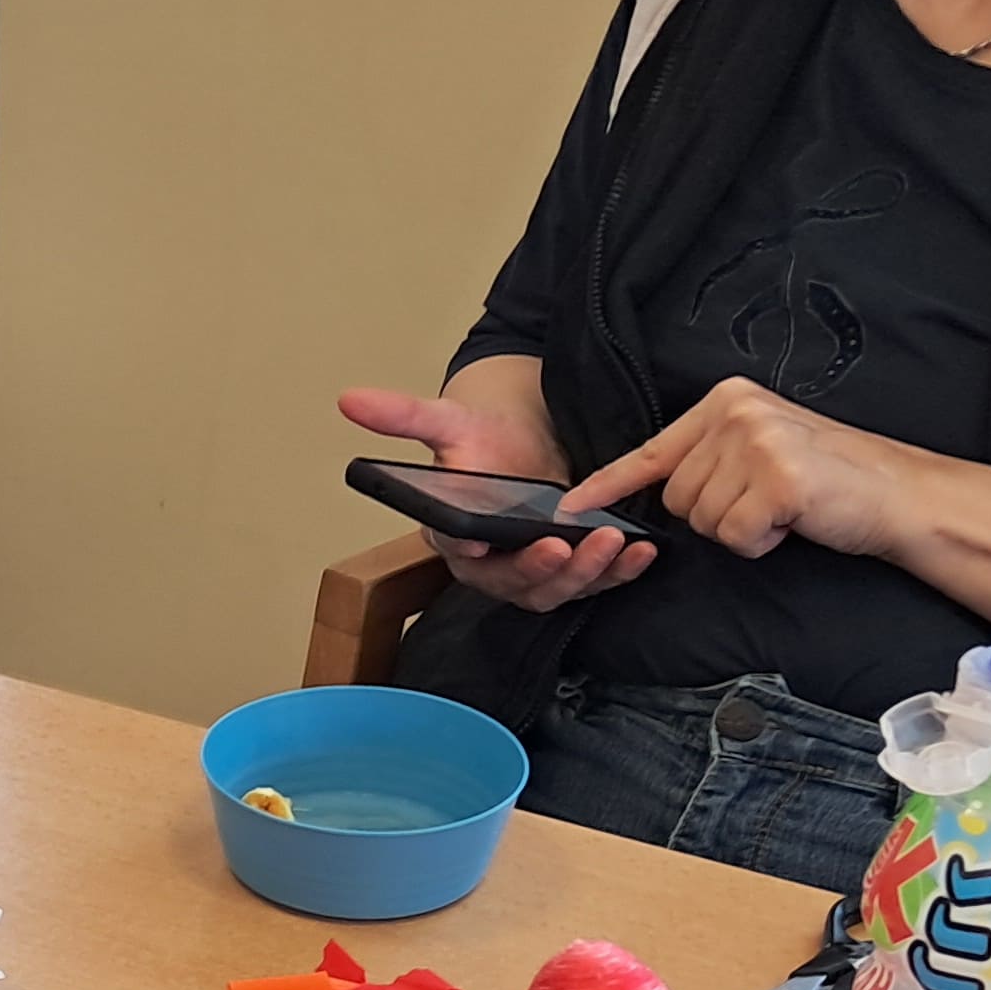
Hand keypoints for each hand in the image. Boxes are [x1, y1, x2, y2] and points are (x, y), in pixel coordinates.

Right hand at [340, 381, 652, 612]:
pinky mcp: (567, 568)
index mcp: (451, 534)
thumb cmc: (482, 434)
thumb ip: (402, 416)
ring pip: (555, 590)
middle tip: (569, 545)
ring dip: (587, 575)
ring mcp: (530, 569)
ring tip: (616, 545)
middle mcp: (488, 563)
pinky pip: (592, 582)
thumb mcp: (446, 419)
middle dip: (545, 570)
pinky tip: (642, 550)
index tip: (488, 544)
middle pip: (513, 585)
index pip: (459, 555)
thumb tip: (348, 398)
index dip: (476, 556)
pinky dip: (618, 572)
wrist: (522, 438)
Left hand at [563, 375, 927, 561]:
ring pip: (702, 520)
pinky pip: (734, 536)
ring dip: (741, 529)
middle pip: (676, 497)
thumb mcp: (759, 450)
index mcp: (726, 400)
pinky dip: (761, 542)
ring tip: (785, 506)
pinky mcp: (777, 479)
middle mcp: (736, 413)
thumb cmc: (827, 479)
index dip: (608, 484)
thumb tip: (654, 491)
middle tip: (768, 500)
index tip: (570, 506)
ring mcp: (757, 443)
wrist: (898, 494)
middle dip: (716, 513)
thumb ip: (708, 458)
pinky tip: (794, 519)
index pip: (651, 450)